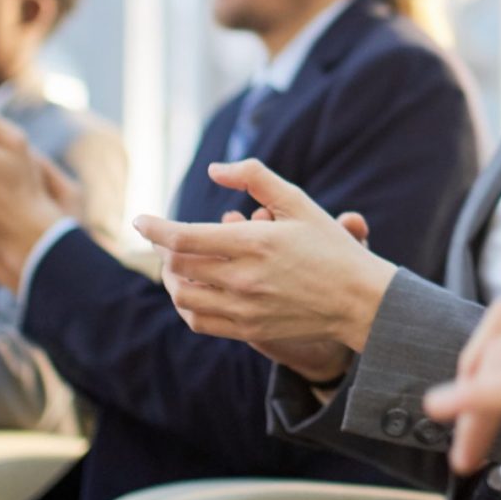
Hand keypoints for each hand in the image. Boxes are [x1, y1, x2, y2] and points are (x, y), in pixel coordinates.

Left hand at [134, 159, 395, 357]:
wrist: (359, 300)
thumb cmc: (330, 245)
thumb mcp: (298, 201)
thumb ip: (255, 177)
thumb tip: (214, 170)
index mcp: (254, 242)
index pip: (183, 237)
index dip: (154, 227)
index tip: (141, 219)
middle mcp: (244, 278)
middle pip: (178, 266)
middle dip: (161, 248)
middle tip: (162, 237)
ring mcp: (245, 308)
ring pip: (183, 297)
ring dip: (171, 279)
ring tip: (175, 264)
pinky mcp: (249, 330)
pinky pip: (200, 321)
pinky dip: (186, 305)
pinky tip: (191, 290)